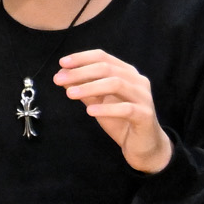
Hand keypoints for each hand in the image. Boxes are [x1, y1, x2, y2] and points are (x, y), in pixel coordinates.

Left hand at [54, 49, 171, 173]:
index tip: (61, 63)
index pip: (103, 57)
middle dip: (80, 72)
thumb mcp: (98, 102)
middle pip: (107, 68)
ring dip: (90, 87)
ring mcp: (143, 97)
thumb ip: (83, 88)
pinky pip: (125, 108)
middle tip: (58, 79)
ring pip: (116, 84)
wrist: (143, 146)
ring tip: (70, 94)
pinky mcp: (145, 115)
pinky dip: (106, 109)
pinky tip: (90, 111)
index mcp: (127, 73)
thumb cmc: (121, 121)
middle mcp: (137, 81)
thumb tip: (62, 74)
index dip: (81, 58)